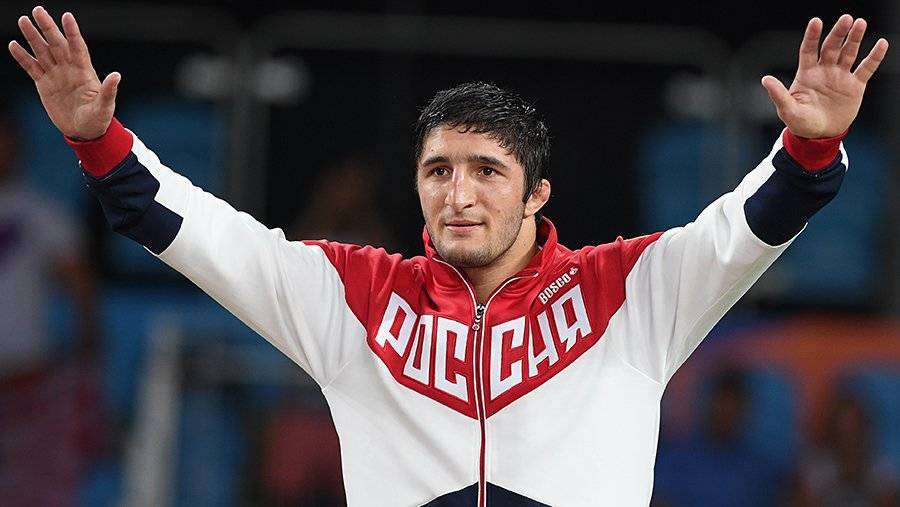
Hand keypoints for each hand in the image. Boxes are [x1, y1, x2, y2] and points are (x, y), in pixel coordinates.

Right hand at [8, 6, 119, 139]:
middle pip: (57, 44)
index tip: (67, 16)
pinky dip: (23, 57)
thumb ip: (108, 91)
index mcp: (84, 71)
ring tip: (23, 21)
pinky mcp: (44, 85)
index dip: (72, 32)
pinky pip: (32, 68)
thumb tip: (116, 75)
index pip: (77, 47)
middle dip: (48, 28)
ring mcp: (56, 75)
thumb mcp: (105, 107)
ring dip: (33, 37)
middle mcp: (69, 69)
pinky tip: (14, 45)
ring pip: (42, 52)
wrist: (85, 132)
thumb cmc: (99, 119)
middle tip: (37, 10)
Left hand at [761, 15, 888, 138]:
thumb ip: (778, 94)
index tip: (816, 21)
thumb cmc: (801, 123)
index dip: (812, 36)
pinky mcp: (855, 86)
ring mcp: (840, 76)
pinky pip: (866, 68)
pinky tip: (881, 43)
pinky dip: (874, 56)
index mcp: (807, 74)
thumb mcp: (788, 110)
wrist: (820, 136)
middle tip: (846, 19)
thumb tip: (765, 79)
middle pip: (831, 47)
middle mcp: (824, 71)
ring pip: (848, 53)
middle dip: (838, 33)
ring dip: (854, 38)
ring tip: (860, 23)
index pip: (808, 50)